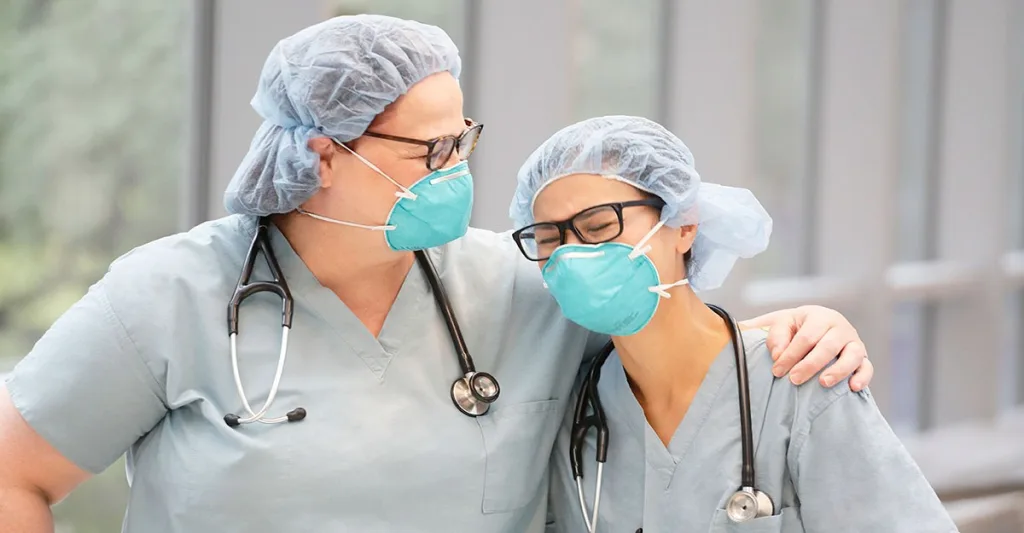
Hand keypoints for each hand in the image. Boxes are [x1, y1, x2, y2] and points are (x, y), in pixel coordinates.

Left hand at [740, 305, 872, 390]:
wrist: (809, 326)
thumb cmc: (792, 328)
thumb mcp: (780, 324)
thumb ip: (775, 336)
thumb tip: (778, 355)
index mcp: (818, 316)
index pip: (806, 336)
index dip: (791, 354)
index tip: (777, 370)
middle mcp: (839, 327)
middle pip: (828, 346)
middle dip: (810, 365)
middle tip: (794, 379)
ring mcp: (853, 342)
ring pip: (853, 354)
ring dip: (839, 370)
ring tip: (823, 383)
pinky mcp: (862, 357)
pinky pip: (867, 367)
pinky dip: (863, 377)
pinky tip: (853, 387)